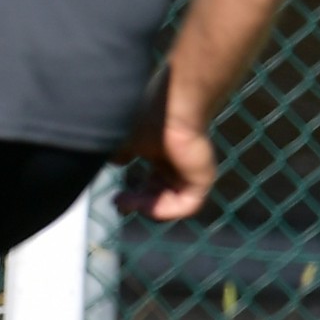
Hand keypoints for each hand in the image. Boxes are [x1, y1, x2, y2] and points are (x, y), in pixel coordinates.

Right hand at [114, 72, 215, 221]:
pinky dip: (163, 211)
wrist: (170, 109)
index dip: (134, 196)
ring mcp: (192, 172)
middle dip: (138, 204)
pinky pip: (186, 206)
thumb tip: (116, 162)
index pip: (152, 184)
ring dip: (147, 209)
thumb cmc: (145, 117)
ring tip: (127, 201)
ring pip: (172, 204)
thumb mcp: (123, 140)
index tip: (117, 197)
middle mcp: (178, 165)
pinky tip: (143, 205)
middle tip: (119, 202)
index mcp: (162, 155)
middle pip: (161, 196)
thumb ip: (119, 154)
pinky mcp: (203, 179)